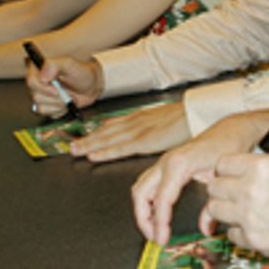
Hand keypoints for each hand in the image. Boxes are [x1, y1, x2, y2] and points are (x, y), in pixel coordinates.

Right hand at [25, 56, 102, 115]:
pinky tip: (66, 104)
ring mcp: (41, 96)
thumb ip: (54, 65)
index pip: (31, 81)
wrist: (91, 86)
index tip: (57, 89)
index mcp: (38, 69)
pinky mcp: (47, 107)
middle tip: (66, 93)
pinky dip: (59, 111)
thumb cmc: (80, 73)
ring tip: (67, 98)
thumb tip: (43, 77)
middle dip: (54, 97)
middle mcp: (37, 83)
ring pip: (40, 107)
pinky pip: (47, 114)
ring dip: (58, 104)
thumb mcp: (69, 64)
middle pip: (35, 96)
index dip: (43, 88)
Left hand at [70, 102, 189, 162]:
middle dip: (88, 138)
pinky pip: (119, 148)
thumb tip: (153, 134)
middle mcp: (135, 122)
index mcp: (140, 117)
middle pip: (106, 132)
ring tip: (75, 151)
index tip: (85, 136)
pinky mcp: (143, 141)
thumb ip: (155, 128)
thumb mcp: (165, 120)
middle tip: (72, 146)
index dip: (97, 131)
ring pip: (107, 139)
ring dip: (89, 144)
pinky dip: (104, 151)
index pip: (113, 124)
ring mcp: (138, 131)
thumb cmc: (185, 119)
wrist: (196, 114)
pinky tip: (92, 155)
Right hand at [131, 112, 268, 244]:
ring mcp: (164, 162)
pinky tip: (158, 215)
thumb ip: (212, 206)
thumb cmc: (228, 149)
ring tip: (154, 230)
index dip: (159, 222)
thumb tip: (206, 229)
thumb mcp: (222, 179)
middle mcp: (166, 162)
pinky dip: (148, 201)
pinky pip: (147, 184)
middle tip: (155, 237)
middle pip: (141, 193)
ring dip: (143, 211)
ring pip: (140, 188)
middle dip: (143, 218)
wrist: (231, 130)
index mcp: (178, 165)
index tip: (162, 239)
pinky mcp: (166, 165)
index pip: (161, 199)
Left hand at [200, 154, 268, 260]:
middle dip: (222, 189)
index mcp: (261, 168)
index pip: (222, 164)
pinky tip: (253, 227)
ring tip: (240, 209)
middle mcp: (251, 191)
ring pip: (214, 210)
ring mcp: (249, 218)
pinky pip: (231, 234)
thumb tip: (246, 166)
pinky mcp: (253, 240)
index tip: (229, 174)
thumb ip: (265, 166)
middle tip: (232, 192)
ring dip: (225, 210)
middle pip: (214, 187)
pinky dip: (239, 231)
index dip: (226, 169)